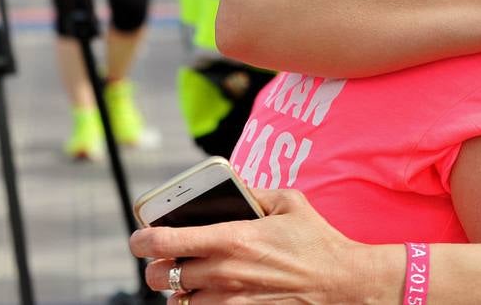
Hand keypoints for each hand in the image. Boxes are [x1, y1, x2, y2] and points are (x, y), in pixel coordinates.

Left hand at [131, 188, 391, 303]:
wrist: (341, 283)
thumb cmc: (316, 241)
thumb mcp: (289, 203)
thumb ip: (255, 192)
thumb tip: (233, 185)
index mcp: (232, 237)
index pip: (163, 241)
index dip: (141, 239)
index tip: (139, 236)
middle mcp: (223, 272)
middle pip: (160, 276)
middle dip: (157, 267)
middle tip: (168, 260)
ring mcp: (229, 300)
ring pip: (176, 301)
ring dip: (177, 290)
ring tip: (191, 280)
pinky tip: (209, 295)